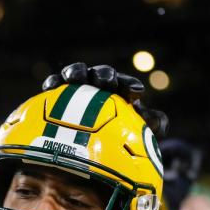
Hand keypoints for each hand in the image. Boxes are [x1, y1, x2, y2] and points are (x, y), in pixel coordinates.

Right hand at [42, 62, 167, 137]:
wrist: (87, 137)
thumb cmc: (114, 130)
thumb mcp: (133, 128)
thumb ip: (150, 124)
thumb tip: (160, 124)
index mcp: (119, 90)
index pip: (126, 85)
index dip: (130, 86)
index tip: (135, 93)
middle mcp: (99, 84)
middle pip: (102, 74)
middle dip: (104, 75)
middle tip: (105, 82)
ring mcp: (79, 86)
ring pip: (77, 73)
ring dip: (76, 72)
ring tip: (74, 78)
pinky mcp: (58, 93)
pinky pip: (55, 84)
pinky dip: (53, 83)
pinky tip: (49, 88)